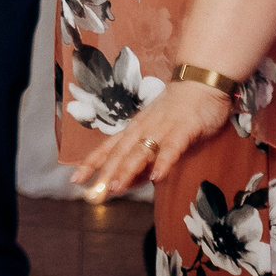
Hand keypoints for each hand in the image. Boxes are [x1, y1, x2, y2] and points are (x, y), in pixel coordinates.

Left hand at [70, 80, 232, 199]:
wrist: (200, 82)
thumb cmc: (177, 112)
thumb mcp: (156, 136)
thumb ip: (143, 161)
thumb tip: (127, 183)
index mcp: (134, 129)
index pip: (108, 148)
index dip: (91, 163)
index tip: (75, 179)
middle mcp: (143, 129)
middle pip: (120, 152)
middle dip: (106, 173)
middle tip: (94, 192)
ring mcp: (162, 128)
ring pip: (141, 151)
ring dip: (127, 169)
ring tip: (116, 187)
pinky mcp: (183, 129)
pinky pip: (172, 148)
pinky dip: (163, 162)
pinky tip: (157, 177)